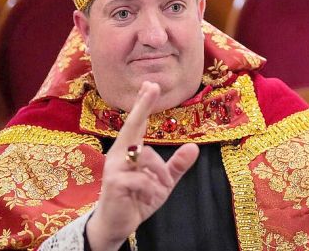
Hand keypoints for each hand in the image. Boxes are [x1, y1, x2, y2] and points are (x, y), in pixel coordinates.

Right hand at [85, 81, 199, 250]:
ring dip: (160, 174)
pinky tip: (149, 198)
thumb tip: (193, 147)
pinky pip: (142, 179)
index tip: (149, 84)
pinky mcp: (114, 183)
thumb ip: (176, 166)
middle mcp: (119, 155)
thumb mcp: (162, 182)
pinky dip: (152, 189)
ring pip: (146, 157)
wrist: (117, 225)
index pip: (137, 124)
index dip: (143, 104)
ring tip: (161, 189)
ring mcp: (114, 168)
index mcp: (129, 151)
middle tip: (152, 86)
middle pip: (132, 126)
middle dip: (142, 106)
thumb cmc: (137, 199)